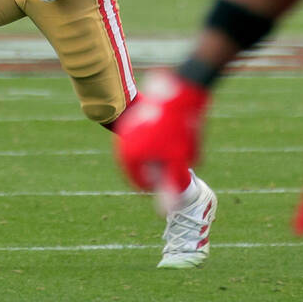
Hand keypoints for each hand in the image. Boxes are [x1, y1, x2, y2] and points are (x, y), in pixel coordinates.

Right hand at [115, 69, 208, 196]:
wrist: (181, 90)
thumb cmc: (179, 129)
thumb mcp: (178, 161)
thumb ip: (170, 186)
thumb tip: (164, 210)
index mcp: (128, 157)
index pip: (141, 184)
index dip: (162, 184)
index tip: (177, 170)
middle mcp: (121, 144)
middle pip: (141, 168)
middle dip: (159, 168)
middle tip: (178, 156)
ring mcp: (126, 130)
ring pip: (143, 153)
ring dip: (158, 154)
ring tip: (176, 144)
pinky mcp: (133, 118)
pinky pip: (143, 138)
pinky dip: (155, 140)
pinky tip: (172, 132)